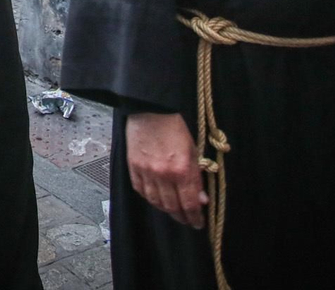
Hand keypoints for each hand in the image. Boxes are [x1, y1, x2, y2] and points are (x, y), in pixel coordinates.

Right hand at [125, 111, 206, 229]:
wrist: (151, 110)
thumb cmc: (175, 127)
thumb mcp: (193, 151)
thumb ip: (196, 177)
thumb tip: (201, 199)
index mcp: (182, 170)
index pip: (190, 203)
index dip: (195, 217)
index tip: (198, 223)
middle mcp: (164, 175)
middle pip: (172, 207)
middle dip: (182, 217)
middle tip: (187, 220)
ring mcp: (146, 172)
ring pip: (156, 202)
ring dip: (166, 210)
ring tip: (173, 211)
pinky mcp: (133, 167)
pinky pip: (141, 191)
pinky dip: (150, 198)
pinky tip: (157, 199)